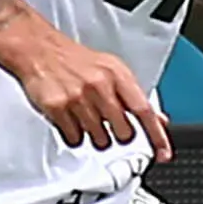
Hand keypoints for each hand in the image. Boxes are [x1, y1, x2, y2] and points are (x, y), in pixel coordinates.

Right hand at [13, 32, 170, 157]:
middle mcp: (100, 86)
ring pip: (99, 140)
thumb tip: (159, 120)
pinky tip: (71, 120)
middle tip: (109, 124)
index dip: (157, 136)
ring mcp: (78, 98)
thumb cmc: (77, 62)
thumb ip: (135, 96)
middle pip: (124, 132)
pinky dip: (75, 136)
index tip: (163, 153)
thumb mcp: (112, 70)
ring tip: (86, 118)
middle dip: (119, 135)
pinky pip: (75, 139)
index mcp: (118, 75)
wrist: (39, 49)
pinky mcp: (57, 108)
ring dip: (95, 136)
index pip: (144, 110)